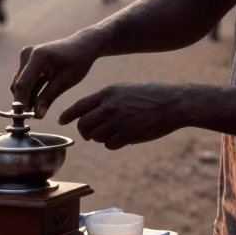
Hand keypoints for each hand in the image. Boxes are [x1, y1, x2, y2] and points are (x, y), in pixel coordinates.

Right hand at [11, 34, 102, 118]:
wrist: (82, 46)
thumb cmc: (77, 62)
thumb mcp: (65, 82)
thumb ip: (48, 98)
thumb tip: (37, 116)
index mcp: (37, 57)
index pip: (22, 84)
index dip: (23, 102)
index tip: (28, 117)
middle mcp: (27, 54)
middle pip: (18, 84)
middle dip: (24, 101)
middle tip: (35, 116)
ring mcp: (26, 56)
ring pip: (19, 83)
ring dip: (26, 96)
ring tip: (39, 109)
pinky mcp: (28, 60)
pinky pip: (24, 78)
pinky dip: (30, 90)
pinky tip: (39, 99)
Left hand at [56, 83, 187, 149]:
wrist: (173, 103)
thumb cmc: (153, 95)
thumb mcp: (126, 89)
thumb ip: (109, 99)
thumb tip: (94, 114)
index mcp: (108, 93)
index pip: (80, 105)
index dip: (68, 114)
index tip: (62, 120)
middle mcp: (109, 107)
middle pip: (84, 125)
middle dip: (85, 132)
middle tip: (91, 134)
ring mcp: (118, 122)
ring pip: (96, 137)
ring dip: (100, 138)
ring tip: (113, 134)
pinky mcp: (128, 135)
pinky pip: (110, 145)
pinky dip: (113, 144)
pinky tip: (123, 138)